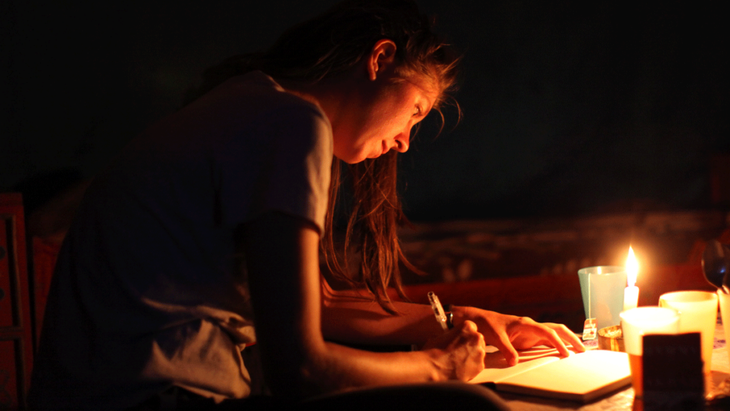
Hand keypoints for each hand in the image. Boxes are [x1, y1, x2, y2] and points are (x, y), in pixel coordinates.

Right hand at [421, 320, 485, 380]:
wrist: (434, 369)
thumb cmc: (434, 351)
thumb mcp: (440, 336)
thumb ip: (451, 335)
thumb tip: (451, 338)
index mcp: (467, 327)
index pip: (471, 327)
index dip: (465, 333)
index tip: (461, 338)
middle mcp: (476, 338)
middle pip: (477, 339)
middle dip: (470, 344)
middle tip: (460, 350)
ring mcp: (480, 352)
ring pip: (479, 352)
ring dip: (472, 354)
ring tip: (459, 360)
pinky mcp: (480, 366)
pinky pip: (478, 364)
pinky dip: (472, 366)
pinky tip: (461, 367)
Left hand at [454, 307, 584, 366]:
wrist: (480, 319)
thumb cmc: (488, 324)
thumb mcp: (495, 337)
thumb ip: (506, 349)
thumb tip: (515, 362)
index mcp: (525, 323)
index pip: (547, 332)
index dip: (558, 342)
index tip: (566, 353)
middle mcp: (531, 325)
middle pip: (557, 329)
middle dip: (571, 338)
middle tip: (583, 350)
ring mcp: (531, 331)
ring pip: (554, 333)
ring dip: (567, 340)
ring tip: (580, 351)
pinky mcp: (529, 336)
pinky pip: (547, 339)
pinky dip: (558, 344)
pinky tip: (565, 350)